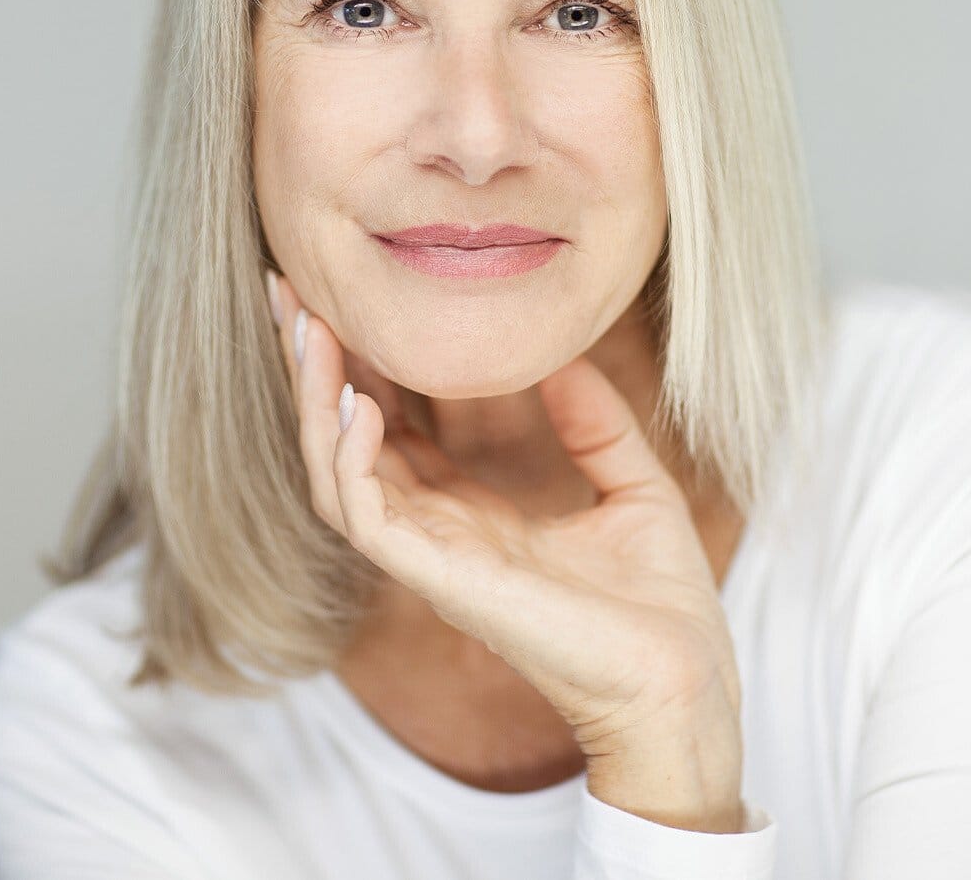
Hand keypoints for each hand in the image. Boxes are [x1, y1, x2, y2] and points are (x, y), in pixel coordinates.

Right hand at [265, 268, 742, 755]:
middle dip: (310, 369)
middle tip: (285, 288)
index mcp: (473, 517)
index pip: (389, 431)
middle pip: (342, 443)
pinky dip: (351, 458)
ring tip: (306, 328)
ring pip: (334, 474)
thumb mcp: (635, 485)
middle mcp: (437, 535)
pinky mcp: (442, 581)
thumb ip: (594, 422)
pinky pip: (367, 517)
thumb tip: (566, 354)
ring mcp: (433, 560)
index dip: (360, 367)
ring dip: (314, 401)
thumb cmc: (663, 607)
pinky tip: (359, 402)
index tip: (338, 297)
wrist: (685, 682)